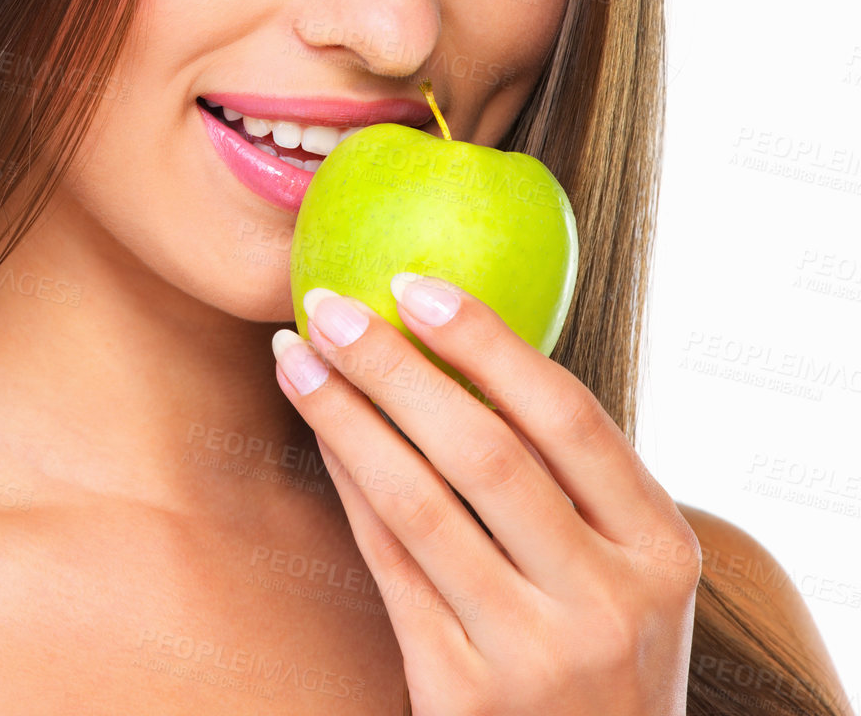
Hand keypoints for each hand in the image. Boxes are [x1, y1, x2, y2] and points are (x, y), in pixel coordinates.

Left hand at [271, 275, 700, 715]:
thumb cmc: (603, 651)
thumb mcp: (630, 571)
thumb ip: (576, 477)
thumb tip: (463, 335)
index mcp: (663, 549)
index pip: (568, 416)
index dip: (486, 340)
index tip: (413, 284)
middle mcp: (607, 603)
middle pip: (484, 452)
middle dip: (394, 365)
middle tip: (329, 304)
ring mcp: (533, 656)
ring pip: (419, 504)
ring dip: (346, 417)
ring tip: (295, 357)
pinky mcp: (462, 696)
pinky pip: (389, 565)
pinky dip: (349, 487)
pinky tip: (320, 434)